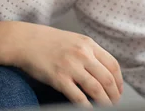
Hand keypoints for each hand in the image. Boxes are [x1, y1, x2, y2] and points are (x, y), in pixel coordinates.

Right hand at [0, 21, 122, 106]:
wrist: (26, 40)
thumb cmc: (50, 42)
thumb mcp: (75, 41)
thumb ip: (90, 53)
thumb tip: (103, 70)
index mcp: (89, 44)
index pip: (113, 65)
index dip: (119, 81)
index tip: (119, 90)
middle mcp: (83, 54)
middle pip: (107, 78)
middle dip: (114, 94)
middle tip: (115, 102)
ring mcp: (71, 67)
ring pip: (96, 89)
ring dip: (104, 101)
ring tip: (107, 107)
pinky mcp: (59, 79)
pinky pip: (78, 97)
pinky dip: (87, 106)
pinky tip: (89, 109)